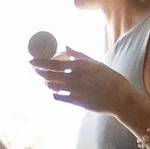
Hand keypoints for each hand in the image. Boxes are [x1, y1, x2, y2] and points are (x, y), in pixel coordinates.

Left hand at [31, 48, 145, 119]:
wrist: (118, 98)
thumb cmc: (109, 78)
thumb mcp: (95, 62)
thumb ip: (78, 55)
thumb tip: (65, 46)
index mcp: (78, 66)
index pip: (52, 63)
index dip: (39, 62)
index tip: (30, 60)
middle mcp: (73, 78)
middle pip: (48, 75)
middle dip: (39, 71)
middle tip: (35, 68)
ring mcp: (73, 91)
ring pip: (51, 86)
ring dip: (47, 82)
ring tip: (47, 78)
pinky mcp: (75, 102)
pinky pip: (58, 97)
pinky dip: (54, 92)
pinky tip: (55, 90)